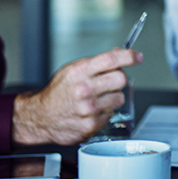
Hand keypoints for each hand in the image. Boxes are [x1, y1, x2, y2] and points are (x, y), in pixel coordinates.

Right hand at [11, 48, 141, 145]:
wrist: (40, 117)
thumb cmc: (57, 93)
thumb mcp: (72, 70)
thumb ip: (96, 62)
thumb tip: (119, 53)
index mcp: (79, 72)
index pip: (111, 59)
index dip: (129, 56)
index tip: (137, 57)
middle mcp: (85, 89)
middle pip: (121, 79)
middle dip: (119, 79)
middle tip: (110, 82)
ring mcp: (89, 109)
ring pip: (119, 98)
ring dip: (112, 98)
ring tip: (97, 99)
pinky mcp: (91, 125)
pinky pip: (110, 115)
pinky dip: (104, 113)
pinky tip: (91, 111)